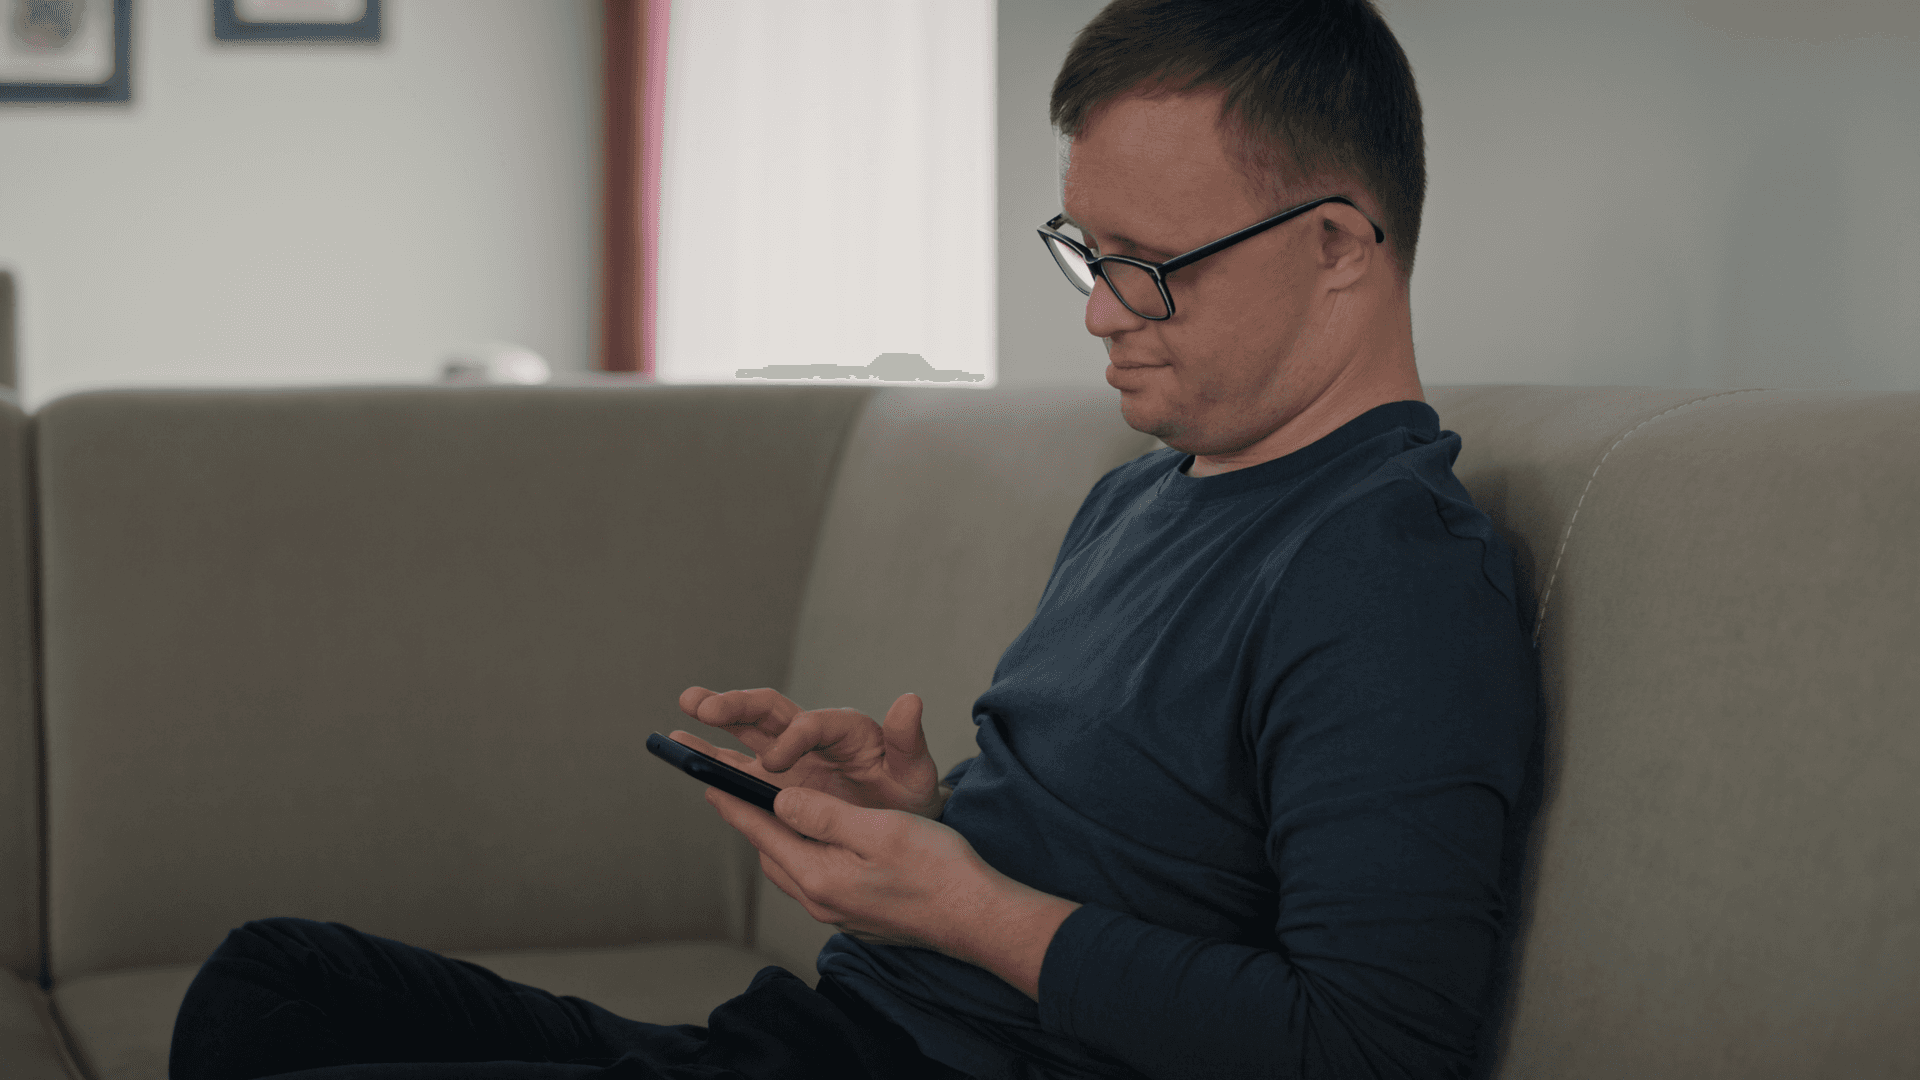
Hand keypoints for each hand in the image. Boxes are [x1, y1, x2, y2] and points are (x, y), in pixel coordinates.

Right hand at [674, 686, 948, 817]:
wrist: (902, 820)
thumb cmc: (910, 793)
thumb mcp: (916, 770)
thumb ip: (908, 739)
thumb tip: (909, 700)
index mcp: (844, 728)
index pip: (810, 724)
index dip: (791, 740)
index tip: (775, 765)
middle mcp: (811, 735)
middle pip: (767, 712)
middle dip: (734, 707)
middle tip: (699, 704)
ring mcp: (790, 757)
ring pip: (745, 735)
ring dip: (712, 729)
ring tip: (675, 731)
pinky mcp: (777, 782)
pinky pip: (740, 770)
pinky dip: (714, 765)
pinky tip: (687, 759)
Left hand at [704, 784, 1079, 998]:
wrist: (977, 917)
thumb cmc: (936, 868)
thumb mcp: (877, 828)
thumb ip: (822, 814)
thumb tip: (779, 800)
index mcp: (818, 876)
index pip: (761, 832)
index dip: (733, 802)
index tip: (707, 779)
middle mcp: (820, 900)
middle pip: (770, 853)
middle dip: (750, 820)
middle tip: (732, 790)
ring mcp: (839, 912)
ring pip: (792, 868)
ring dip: (777, 838)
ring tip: (766, 812)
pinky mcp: (857, 915)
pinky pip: (815, 879)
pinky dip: (803, 853)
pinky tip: (816, 841)